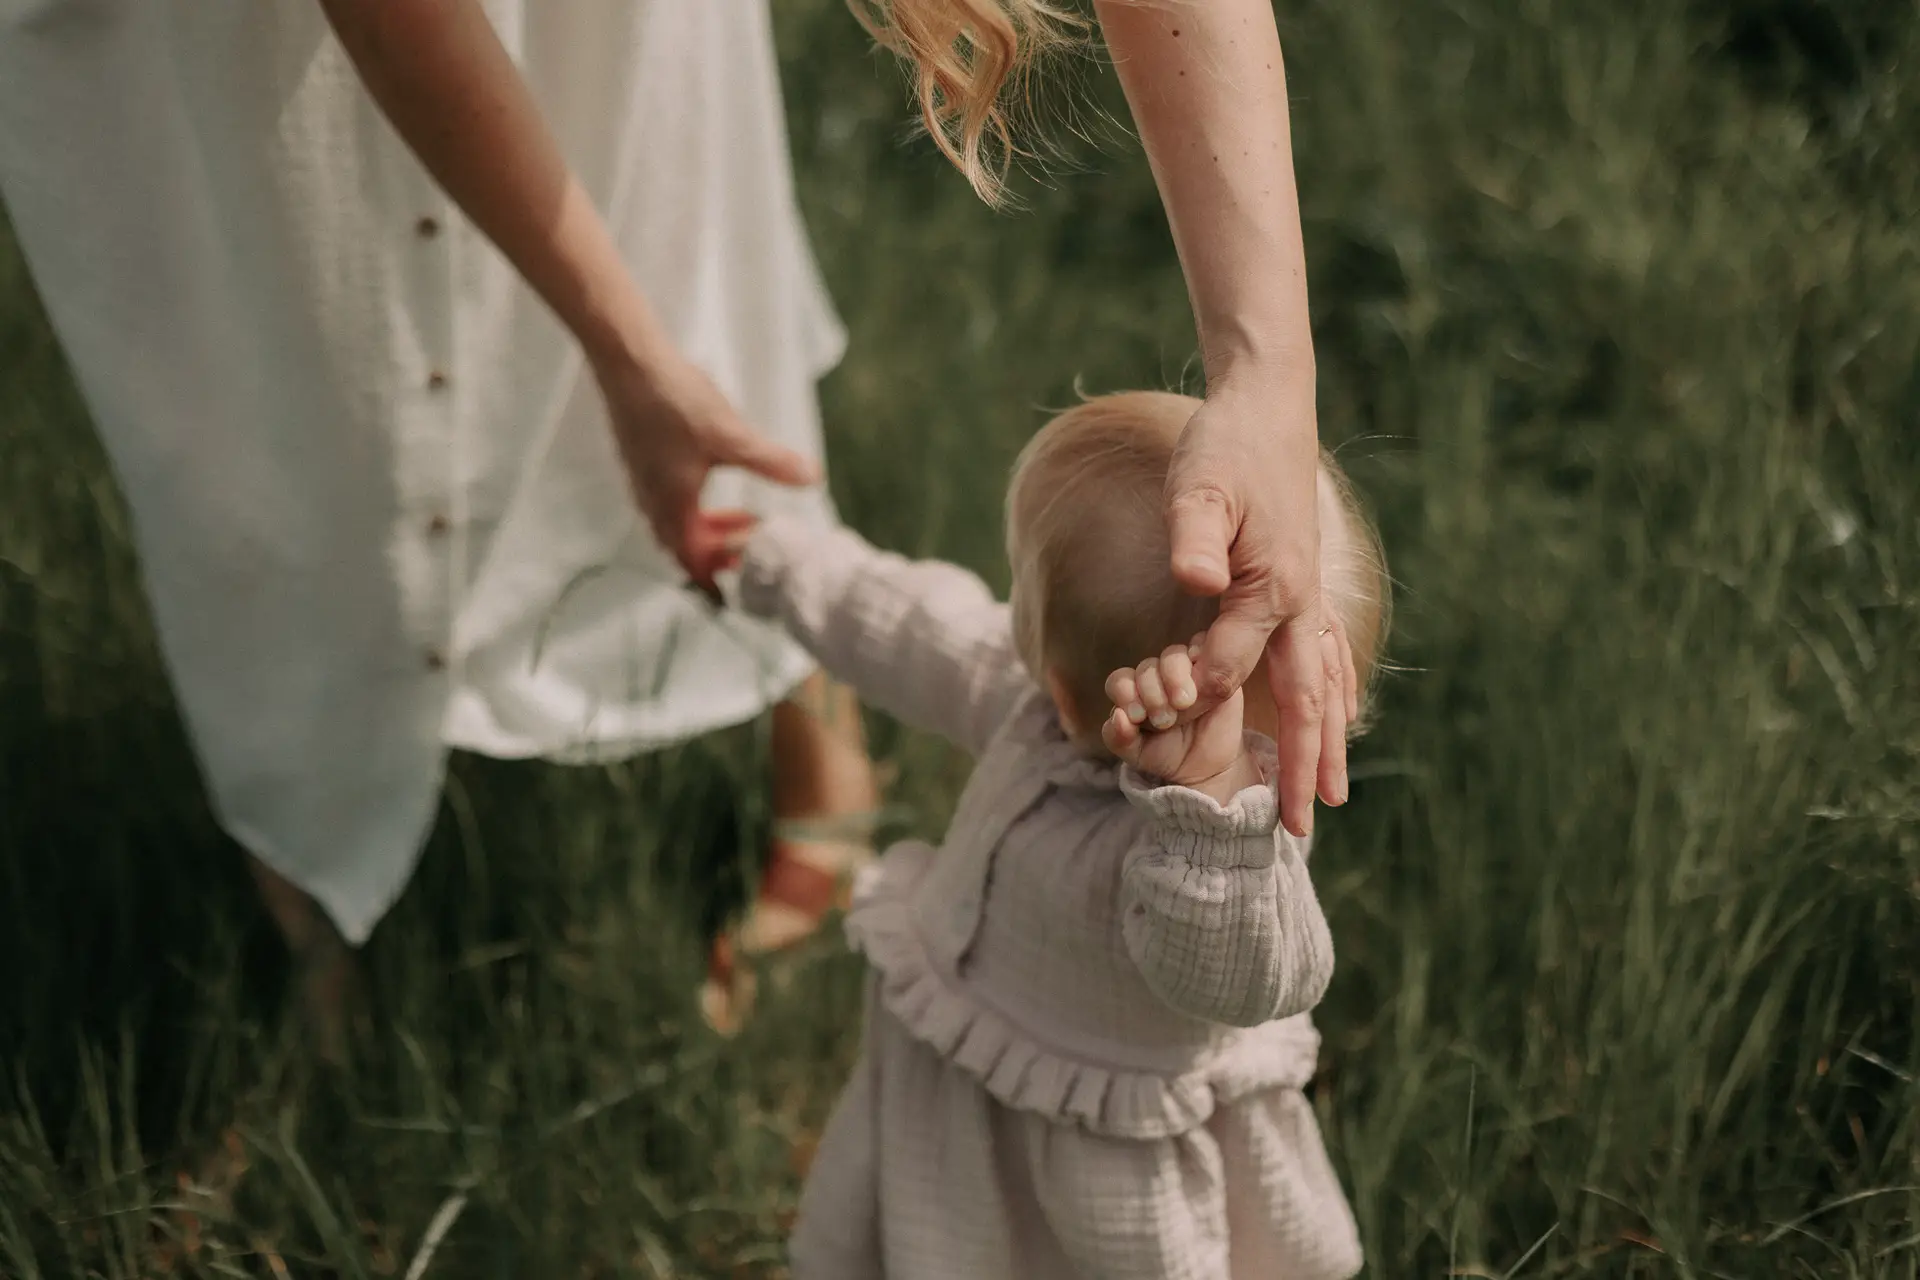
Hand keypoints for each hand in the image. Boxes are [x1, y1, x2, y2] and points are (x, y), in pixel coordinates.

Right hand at [593, 350, 817, 590]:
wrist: (628, 362)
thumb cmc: (676, 401)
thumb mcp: (732, 436)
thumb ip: (772, 463)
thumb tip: (812, 480)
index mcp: (672, 504)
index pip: (692, 559)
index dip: (718, 570)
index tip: (747, 564)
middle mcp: (651, 499)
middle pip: (680, 544)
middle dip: (715, 549)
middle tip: (747, 539)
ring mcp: (640, 479)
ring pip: (669, 521)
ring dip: (702, 526)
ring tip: (733, 513)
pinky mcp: (637, 458)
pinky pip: (661, 499)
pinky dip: (687, 505)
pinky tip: (705, 478)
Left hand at [1101, 638, 1258, 801]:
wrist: (1207, 765)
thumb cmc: (1168, 754)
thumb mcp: (1137, 754)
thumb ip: (1119, 738)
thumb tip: (1117, 716)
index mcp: (1134, 693)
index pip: (1120, 681)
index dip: (1125, 694)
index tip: (1138, 717)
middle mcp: (1157, 676)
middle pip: (1146, 667)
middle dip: (1151, 693)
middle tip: (1165, 721)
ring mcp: (1186, 670)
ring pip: (1173, 655)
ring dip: (1174, 677)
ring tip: (1183, 704)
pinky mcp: (1213, 667)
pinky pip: (1204, 647)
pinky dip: (1199, 657)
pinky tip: (1202, 680)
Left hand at [1164, 380, 1358, 836]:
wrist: (1267, 406)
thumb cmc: (1225, 444)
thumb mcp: (1198, 480)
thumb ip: (1193, 531)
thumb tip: (1194, 578)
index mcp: (1273, 584)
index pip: (1231, 661)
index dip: (1197, 690)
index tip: (1160, 715)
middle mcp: (1299, 600)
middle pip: (1306, 699)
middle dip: (1304, 765)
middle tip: (1305, 832)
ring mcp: (1307, 595)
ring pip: (1321, 684)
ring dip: (1324, 743)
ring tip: (1328, 797)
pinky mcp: (1302, 584)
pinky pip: (1320, 657)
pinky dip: (1329, 696)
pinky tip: (1334, 720)